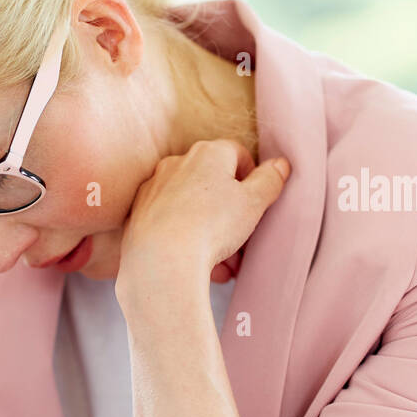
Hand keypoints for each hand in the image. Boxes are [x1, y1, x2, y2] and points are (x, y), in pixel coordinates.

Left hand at [116, 139, 289, 300]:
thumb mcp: (254, 202)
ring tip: (224, 262)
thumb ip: (270, 180)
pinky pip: (169, 223)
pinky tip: (198, 264)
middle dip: (230, 211)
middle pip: (211, 182)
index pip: (237, 154)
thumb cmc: (211, 227)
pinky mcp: (137, 214)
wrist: (161, 261)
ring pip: (190, 206)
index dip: (251, 178)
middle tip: (243, 239)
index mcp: (207, 153)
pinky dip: (184, 238)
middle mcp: (176, 164)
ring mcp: (153, 188)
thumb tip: (280, 164)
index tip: (256, 204)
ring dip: (210, 230)